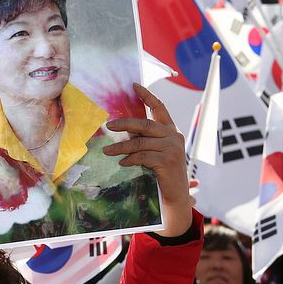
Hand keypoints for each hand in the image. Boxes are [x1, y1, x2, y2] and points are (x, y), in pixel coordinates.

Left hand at [103, 83, 192, 238]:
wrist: (176, 197)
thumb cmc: (162, 174)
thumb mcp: (156, 152)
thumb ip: (145, 139)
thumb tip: (122, 129)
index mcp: (171, 130)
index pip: (160, 108)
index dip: (147, 95)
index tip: (134, 85)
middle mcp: (174, 136)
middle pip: (145, 124)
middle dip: (125, 123)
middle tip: (108, 125)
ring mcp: (173, 148)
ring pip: (140, 142)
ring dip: (121, 147)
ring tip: (106, 151)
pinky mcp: (167, 161)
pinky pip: (143, 156)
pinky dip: (130, 159)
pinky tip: (122, 163)